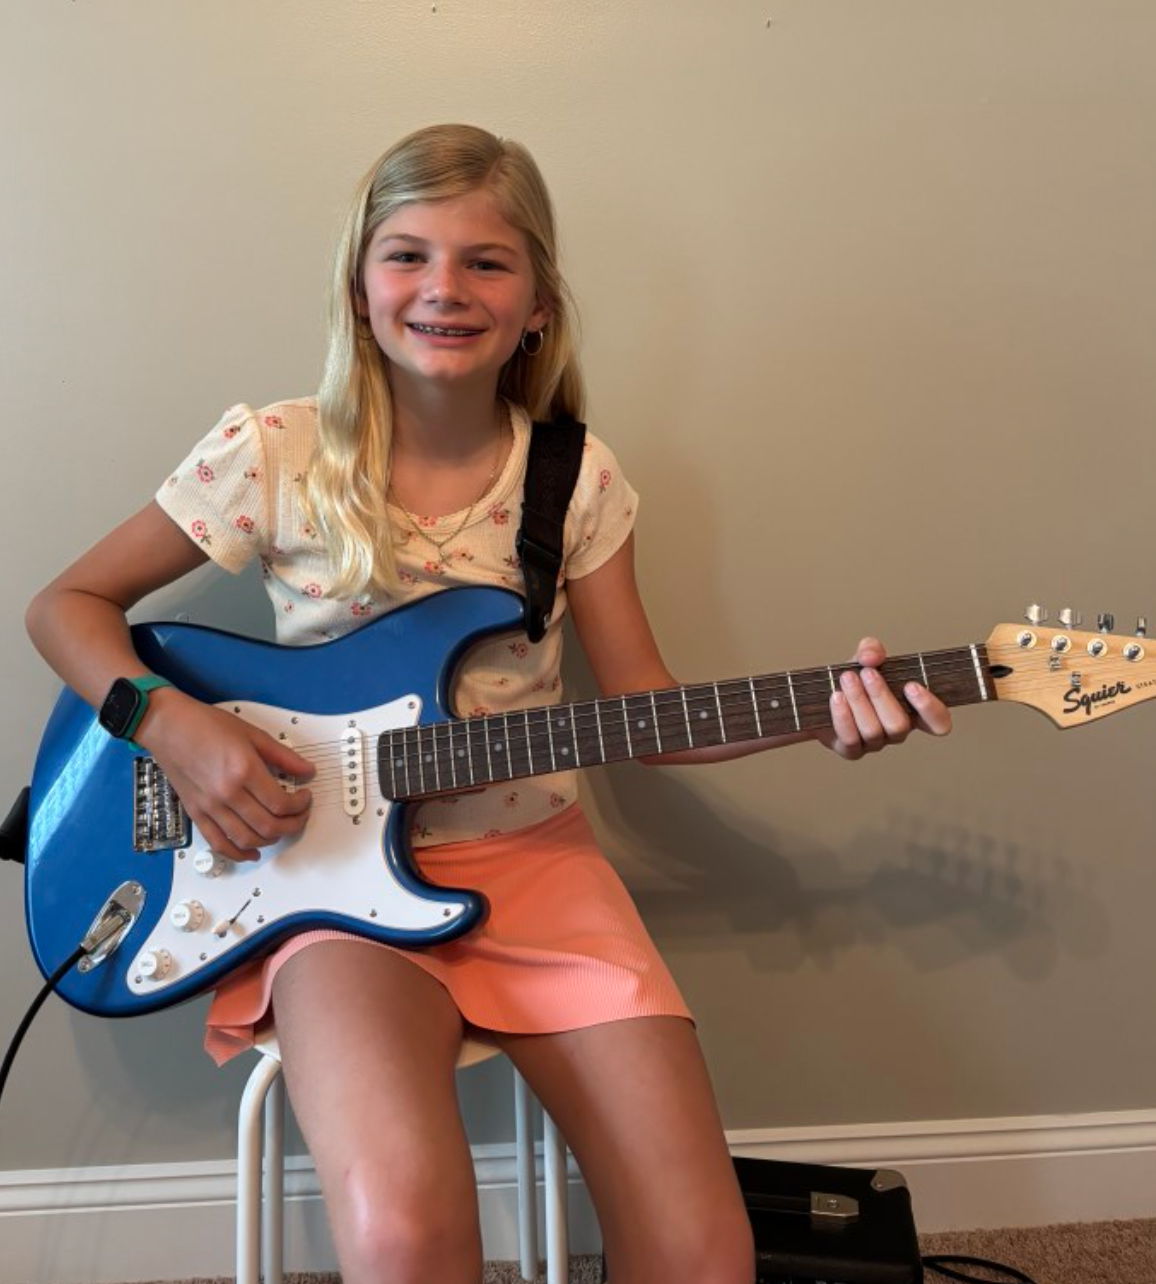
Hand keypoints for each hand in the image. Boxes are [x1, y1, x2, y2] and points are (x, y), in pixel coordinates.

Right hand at [135, 689, 315, 861]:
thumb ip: (283, 756)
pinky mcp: (196, 814)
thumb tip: (306, 770)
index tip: (304, 798)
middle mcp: (227, 793)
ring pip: (248, 839)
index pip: (281, 804)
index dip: (300, 806)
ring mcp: (210, 806)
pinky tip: (252, 852)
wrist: (169, 726)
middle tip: (299, 815)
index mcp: (244, 770)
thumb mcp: (253, 734)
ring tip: (281, 829)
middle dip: (292, 825)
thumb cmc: (205, 725)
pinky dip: (238, 854)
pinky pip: (219, 843)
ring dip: (271, 840)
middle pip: (269, 826)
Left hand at [818, 637, 951, 760]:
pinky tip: (837, 697)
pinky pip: (850, 739)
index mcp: (912, 711)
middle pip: (899, 725)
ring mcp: (874, 744)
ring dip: (859, 701)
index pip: (938, 723)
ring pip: (873, 731)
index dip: (931, 709)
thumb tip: (872, 656)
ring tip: (847, 678)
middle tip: (867, 673)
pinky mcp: (850, 750)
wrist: (822, 695)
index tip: (911, 685)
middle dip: (881, 696)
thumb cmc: (854, 679)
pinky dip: (843, 716)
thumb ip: (872, 649)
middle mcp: (896, 732)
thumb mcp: (865, 659)